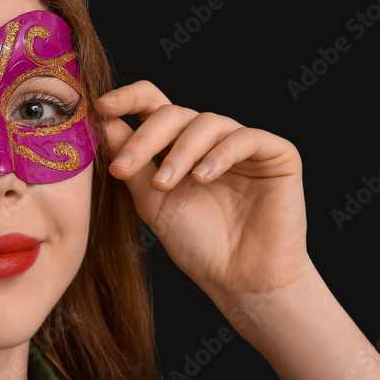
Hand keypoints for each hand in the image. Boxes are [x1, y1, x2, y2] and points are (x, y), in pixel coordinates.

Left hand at [94, 80, 314, 323]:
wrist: (242, 281)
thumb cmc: (197, 245)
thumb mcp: (152, 203)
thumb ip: (132, 165)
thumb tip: (104, 123)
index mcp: (177, 146)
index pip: (152, 105)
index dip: (128, 98)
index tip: (101, 108)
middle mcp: (209, 139)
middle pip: (173, 112)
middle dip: (144, 138)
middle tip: (123, 167)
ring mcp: (243, 143)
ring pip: (206, 122)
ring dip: (179, 152)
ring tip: (164, 185)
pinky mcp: (277, 153)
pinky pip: (245, 138)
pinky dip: (219, 155)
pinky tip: (202, 178)